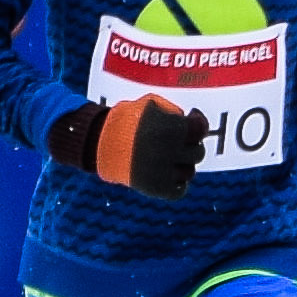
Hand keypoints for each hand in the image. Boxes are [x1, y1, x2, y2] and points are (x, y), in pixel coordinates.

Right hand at [47, 96, 206, 195]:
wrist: (96, 141)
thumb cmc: (125, 121)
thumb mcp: (150, 106)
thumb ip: (173, 112)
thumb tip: (193, 119)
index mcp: (171, 129)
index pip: (200, 128)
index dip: (198, 123)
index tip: (192, 119)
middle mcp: (170, 151)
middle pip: (197, 152)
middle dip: (189, 145)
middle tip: (178, 142)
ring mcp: (163, 171)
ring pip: (189, 172)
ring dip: (183, 165)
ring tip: (169, 158)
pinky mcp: (154, 187)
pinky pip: (178, 191)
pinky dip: (177, 184)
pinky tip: (170, 174)